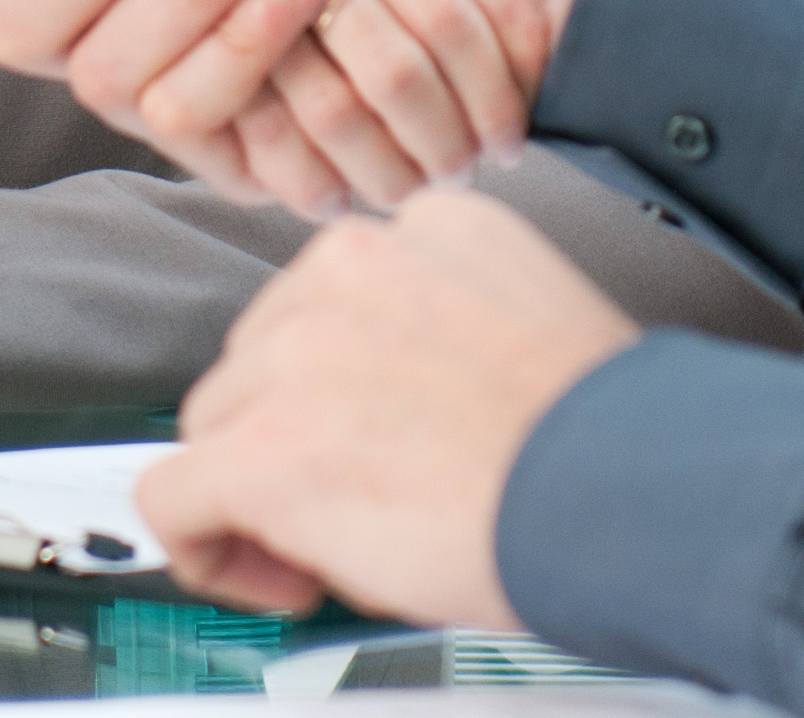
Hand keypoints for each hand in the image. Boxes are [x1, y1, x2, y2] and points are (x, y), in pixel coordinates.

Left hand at [141, 189, 637, 624]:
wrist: (631, 491)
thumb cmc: (610, 439)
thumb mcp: (528, 323)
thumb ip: (437, 333)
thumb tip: (379, 406)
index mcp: (425, 227)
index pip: (328, 299)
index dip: (340, 388)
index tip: (378, 442)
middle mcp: (351, 263)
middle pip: (260, 358)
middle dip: (295, 438)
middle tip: (365, 507)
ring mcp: (300, 349)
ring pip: (216, 423)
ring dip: (261, 492)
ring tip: (345, 544)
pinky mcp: (266, 442)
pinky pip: (172, 498)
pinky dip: (209, 551)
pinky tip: (278, 575)